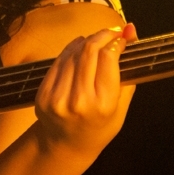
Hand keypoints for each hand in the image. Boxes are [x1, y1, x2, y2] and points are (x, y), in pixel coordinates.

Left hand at [33, 23, 136, 159]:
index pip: (108, 58)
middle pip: (89, 50)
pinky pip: (58, 61)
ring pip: (72, 52)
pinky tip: (79, 50)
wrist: (66, 145)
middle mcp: (78, 99)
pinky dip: (70, 50)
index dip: (116, 41)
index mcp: (102, 104)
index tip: (122, 37)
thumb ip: (129, 68)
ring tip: (96, 42)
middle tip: (111, 33)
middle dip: (102, 35)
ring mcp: (57, 96)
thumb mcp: (122, 105)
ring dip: (86, 41)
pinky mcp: (43, 93)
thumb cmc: (101, 126)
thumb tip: (130, 29)